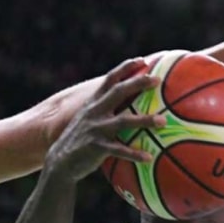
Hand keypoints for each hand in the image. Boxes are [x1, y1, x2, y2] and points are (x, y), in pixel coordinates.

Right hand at [44, 58, 164, 181]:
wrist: (60, 161)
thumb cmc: (81, 140)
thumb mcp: (89, 119)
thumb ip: (105, 110)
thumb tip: (128, 105)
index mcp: (94, 103)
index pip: (110, 79)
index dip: (126, 68)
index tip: (142, 60)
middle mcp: (94, 112)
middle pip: (118, 92)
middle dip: (137, 83)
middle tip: (157, 80)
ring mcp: (95, 129)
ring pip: (123, 121)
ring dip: (144, 120)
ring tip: (163, 121)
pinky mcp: (96, 147)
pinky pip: (119, 150)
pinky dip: (134, 154)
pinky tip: (148, 157)